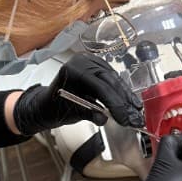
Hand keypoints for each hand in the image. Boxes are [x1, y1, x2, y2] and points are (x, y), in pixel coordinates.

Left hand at [12, 53, 142, 135]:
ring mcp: (91, 62)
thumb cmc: (54, 107)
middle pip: (111, 81)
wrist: (45, 104)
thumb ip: (89, 114)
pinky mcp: (97, 66)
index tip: (124, 118)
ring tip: (136, 111)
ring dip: (126, 96)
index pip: (100, 86)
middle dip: (124, 101)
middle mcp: (83, 61)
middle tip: (134, 117)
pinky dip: (121, 91)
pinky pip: (112, 78)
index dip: (115, 103)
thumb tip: (103, 119)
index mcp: (74, 70)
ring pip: (114, 80)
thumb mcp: (72, 113)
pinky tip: (130, 102)